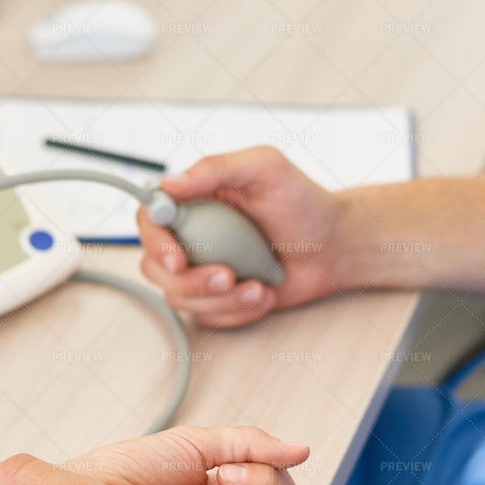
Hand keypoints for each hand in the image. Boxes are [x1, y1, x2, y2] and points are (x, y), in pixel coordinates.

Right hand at [137, 146, 346, 327]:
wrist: (334, 245)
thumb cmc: (304, 202)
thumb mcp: (264, 167)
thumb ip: (214, 168)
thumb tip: (169, 184)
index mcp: (195, 201)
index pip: (150, 219)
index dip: (154, 242)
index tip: (177, 260)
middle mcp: (193, 236)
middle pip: (156, 268)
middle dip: (191, 281)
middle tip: (228, 276)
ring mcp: (204, 268)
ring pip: (181, 297)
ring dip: (221, 299)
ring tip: (258, 286)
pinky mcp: (220, 297)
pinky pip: (208, 316)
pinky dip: (237, 312)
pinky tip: (263, 294)